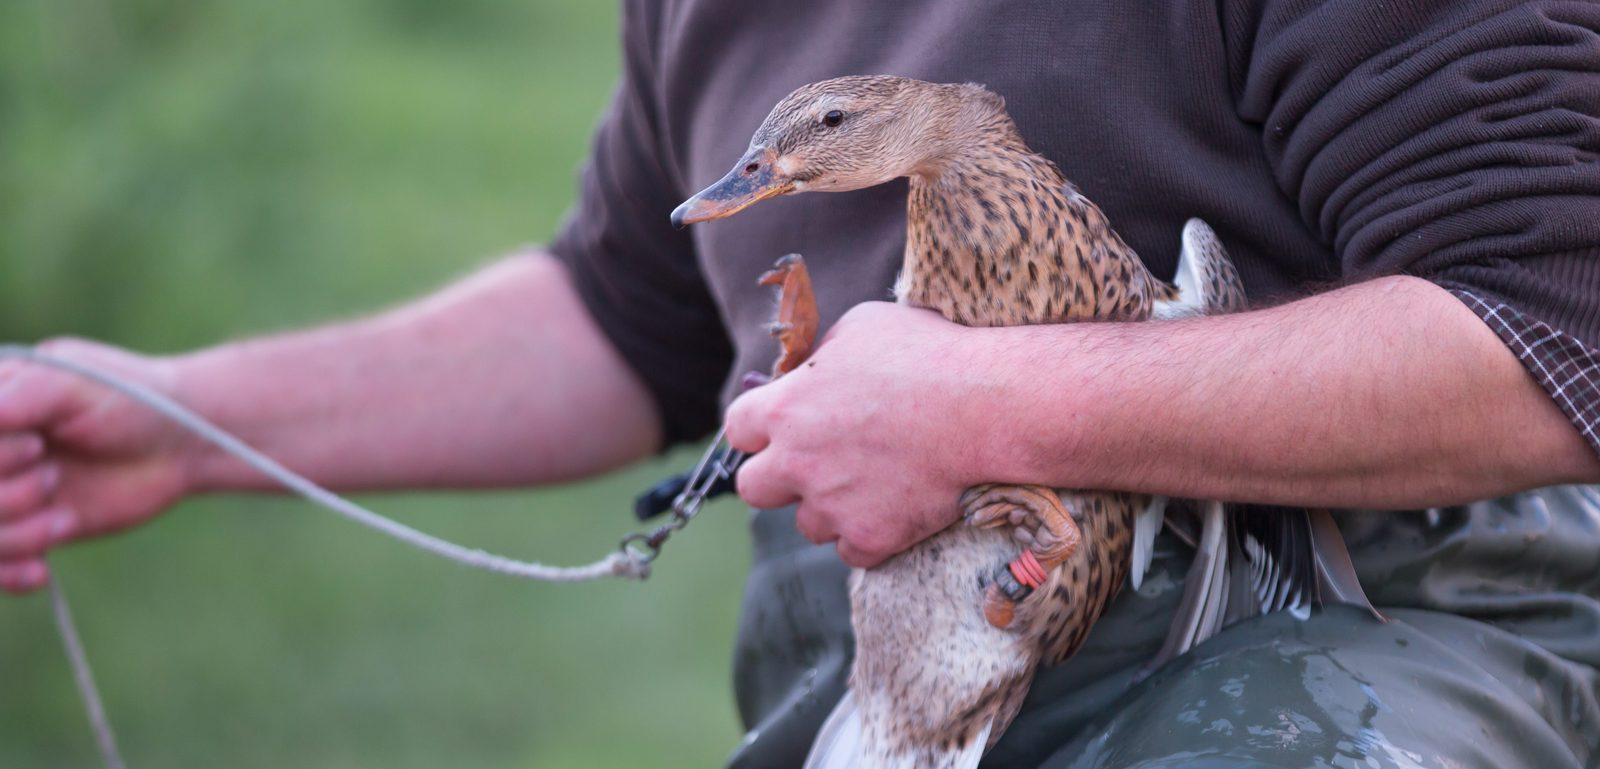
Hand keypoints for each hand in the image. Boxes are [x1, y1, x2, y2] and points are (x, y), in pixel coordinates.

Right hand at [0, 338, 197, 592]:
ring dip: (16, 536)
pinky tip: (41, 571)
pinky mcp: (30, 530)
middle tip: (54, 475)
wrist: (178, 442)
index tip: (37, 447)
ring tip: (65, 518)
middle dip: (4, 496)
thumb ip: (27, 392)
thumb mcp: (77, 381)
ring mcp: (5, 494)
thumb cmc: (130, 397)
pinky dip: (11, 574)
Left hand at [727, 302, 1005, 567]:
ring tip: (873, 480)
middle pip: (752, 488)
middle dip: (778, 477)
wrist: (987, 407)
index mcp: (785, 408)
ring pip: (807, 523)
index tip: (783, 427)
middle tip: (815, 463)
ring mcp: (832, 505)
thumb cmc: (928, 354)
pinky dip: (869, 535)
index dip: (759, 429)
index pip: (736, 429)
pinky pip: (851, 551)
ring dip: (829, 507)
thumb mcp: (862, 327)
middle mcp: (797, 462)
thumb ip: (821, 355)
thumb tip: (810, 370)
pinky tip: (895, 507)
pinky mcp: (872, 537)